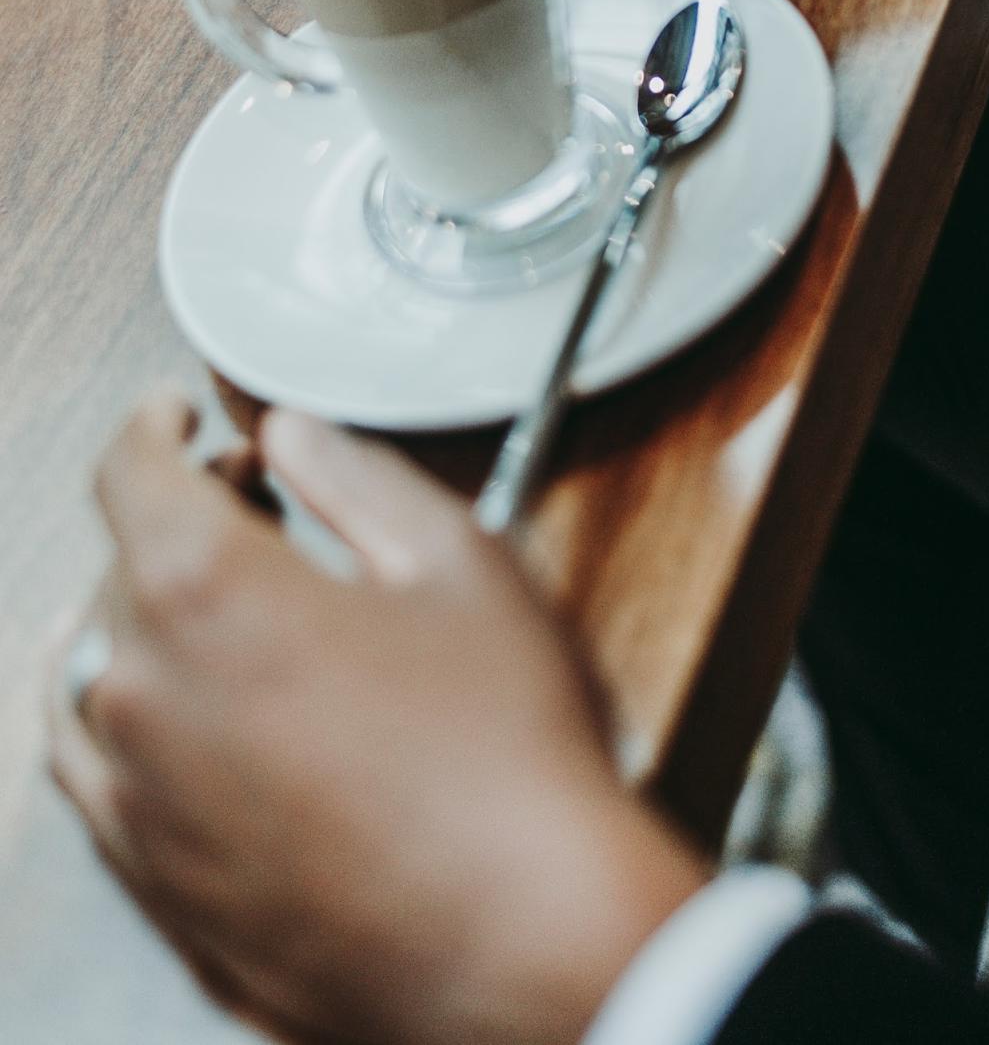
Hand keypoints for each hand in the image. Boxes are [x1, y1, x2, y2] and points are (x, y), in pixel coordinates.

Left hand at [48, 398, 703, 1044]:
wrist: (521, 941)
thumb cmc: (503, 755)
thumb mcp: (458, 562)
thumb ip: (357, 476)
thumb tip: (293, 438)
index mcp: (203, 593)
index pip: (124, 474)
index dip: (151, 426)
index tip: (176, 418)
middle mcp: (140, 696)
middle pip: (117, 573)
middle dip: (180, 522)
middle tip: (255, 506)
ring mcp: (137, 806)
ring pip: (97, 681)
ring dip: (145, 625)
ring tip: (218, 610)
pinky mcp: (158, 890)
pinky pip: (105, 782)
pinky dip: (135, 726)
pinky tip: (201, 721)